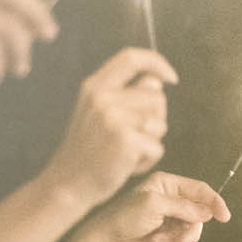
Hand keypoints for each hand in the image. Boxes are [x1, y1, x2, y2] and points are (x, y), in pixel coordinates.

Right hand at [40, 49, 176, 206]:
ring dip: (151, 142)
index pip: (131, 58)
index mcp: (95, 86)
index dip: (156, 62)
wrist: (69, 183)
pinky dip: (148, 160)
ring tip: (125, 152)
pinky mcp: (127, 140)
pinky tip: (127, 165)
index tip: (172, 77)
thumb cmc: (89, 151)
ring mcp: (115, 117)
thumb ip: (127, 96)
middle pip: (156, 97)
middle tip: (130, 138)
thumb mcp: (101, 116)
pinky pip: (158, 148)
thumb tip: (156, 81)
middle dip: (154, 119)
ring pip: (160, 124)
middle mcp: (103, 96)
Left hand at [78, 171, 228, 241]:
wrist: (106, 241)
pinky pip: (182, 238)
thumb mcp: (154, 206)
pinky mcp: (166, 230)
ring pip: (192, 227)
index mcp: (166, 183)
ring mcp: (168, 215)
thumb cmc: (124, 218)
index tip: (224, 217)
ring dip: (180, 237)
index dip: (214, 202)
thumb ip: (183, 206)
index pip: (199, 189)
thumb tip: (207, 212)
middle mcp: (169, 197)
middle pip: (199, 212)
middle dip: (191, 228)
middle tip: (183, 241)